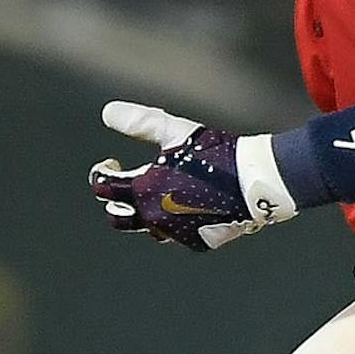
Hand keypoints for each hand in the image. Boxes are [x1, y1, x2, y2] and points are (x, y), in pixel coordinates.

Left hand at [89, 101, 295, 251]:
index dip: (101, 173)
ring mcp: (176, 235)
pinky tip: (189, 202)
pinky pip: (177, 234)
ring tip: (161, 190)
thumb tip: (107, 111)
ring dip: (146, 211)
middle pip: (118, 219)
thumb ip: (139, 122)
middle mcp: (154, 219)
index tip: (110, 163)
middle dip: (116, 201)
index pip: (103, 188)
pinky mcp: (197, 242)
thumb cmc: (212, 151)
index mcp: (144, 191)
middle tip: (127, 183)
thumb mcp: (173, 131)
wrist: (253, 180)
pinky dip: (175, 219)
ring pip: (148, 228)